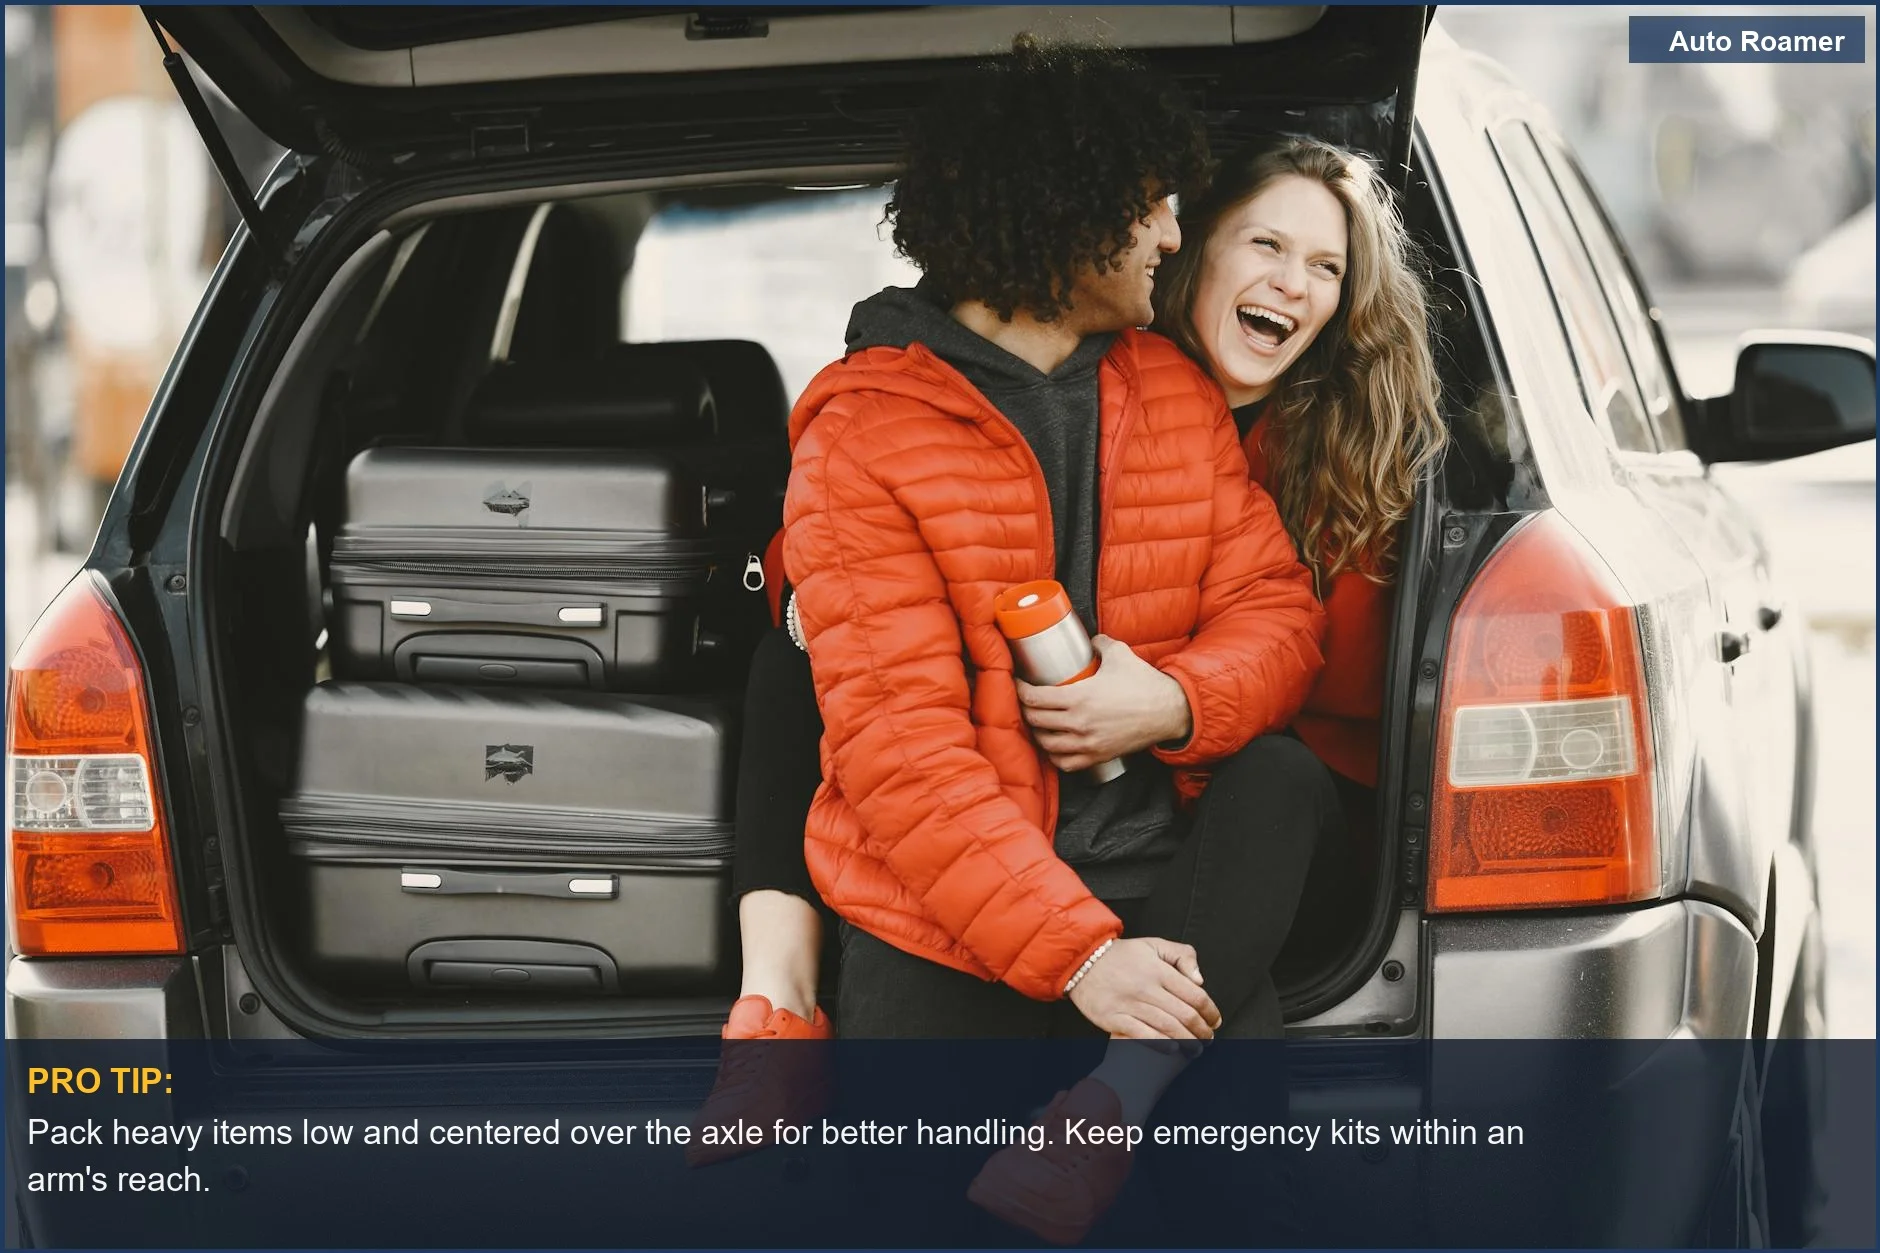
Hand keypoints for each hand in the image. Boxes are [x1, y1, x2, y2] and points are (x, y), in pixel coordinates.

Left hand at [1017, 636, 1192, 771]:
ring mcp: (1087, 744)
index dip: (1019, 689)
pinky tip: (1054, 745)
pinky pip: (1065, 763)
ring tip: (1038, 722)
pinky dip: (1054, 755)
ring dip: (1038, 733)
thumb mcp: (1119, 653)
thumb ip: (1099, 643)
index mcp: (1078, 698)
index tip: (1018, 683)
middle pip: (1035, 721)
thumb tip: (1090, 640)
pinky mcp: (1097, 756)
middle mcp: (1078, 724)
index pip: (1033, 698)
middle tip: (1026, 700)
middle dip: (1025, 709)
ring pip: (1046, 744)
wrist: (1168, 712)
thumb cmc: (1144, 683)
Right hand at [1067, 937, 1220, 1039]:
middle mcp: (1146, 987)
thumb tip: (1199, 979)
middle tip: (1208, 1038)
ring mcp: (1130, 1004)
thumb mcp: (1154, 944)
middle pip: (1184, 1015)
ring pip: (1167, 1027)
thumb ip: (1182, 955)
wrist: (1081, 960)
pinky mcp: (1114, 1018)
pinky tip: (1172, 1049)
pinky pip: (1142, 1035)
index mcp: (1159, 970)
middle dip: (1202, 1030)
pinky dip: (1160, 1044)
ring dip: (1187, 1042)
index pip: (1195, 995)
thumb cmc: (1120, 955)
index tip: (1215, 1020)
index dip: (1210, 1011)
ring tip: (1196, 1049)